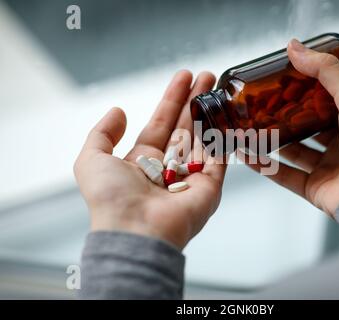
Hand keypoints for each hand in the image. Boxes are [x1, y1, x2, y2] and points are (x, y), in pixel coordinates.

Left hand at [74, 70, 225, 249]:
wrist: (136, 229)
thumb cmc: (111, 198)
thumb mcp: (92, 160)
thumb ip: (102, 134)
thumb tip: (119, 111)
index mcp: (143, 162)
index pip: (161, 123)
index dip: (172, 100)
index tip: (183, 77)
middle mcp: (169, 167)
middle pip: (186, 126)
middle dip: (196, 100)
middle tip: (208, 76)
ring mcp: (191, 176)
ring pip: (204, 137)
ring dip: (212, 111)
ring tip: (220, 86)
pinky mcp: (210, 186)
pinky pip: (219, 157)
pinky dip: (225, 136)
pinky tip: (230, 114)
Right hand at [239, 39, 338, 216]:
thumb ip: (326, 71)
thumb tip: (295, 48)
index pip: (322, 103)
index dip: (301, 92)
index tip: (279, 82)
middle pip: (304, 128)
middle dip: (281, 118)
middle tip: (260, 107)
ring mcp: (325, 167)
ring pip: (291, 152)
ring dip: (269, 142)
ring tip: (248, 130)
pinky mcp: (314, 188)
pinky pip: (284, 176)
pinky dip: (265, 166)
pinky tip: (248, 155)